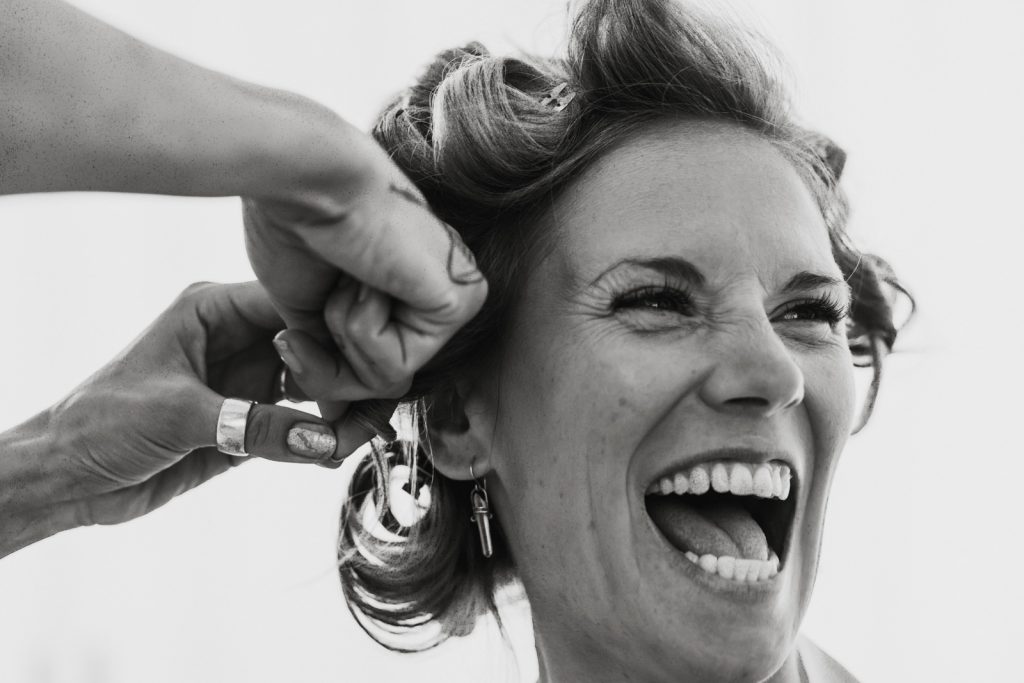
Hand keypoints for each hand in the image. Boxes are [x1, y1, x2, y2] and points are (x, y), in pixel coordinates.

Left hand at [38, 282, 371, 527]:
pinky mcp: (248, 422)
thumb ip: (253, 425)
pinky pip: (300, 425)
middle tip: (373, 406)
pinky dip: (322, 438)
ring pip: (315, 387)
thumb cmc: (101, 424)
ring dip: (339, 410)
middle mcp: (237, 340)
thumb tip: (323, 438)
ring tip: (361, 434)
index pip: (291, 305)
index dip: (333, 327)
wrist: (67, 477)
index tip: (368, 358)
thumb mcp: (178, 415)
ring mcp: (246, 382)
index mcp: (214, 312)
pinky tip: (335, 451)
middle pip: (314, 346)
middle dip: (345, 374)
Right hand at [241, 116, 486, 419]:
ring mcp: (456, 299)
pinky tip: (365, 275)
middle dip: (329, 360)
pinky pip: (395, 366)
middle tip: (322, 296)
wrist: (301, 180)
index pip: (376, 370)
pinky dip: (361, 327)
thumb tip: (333, 415)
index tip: (295, 338)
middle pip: (382, 382)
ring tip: (346, 273)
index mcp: (409, 291)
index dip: (327, 371)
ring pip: (386, 380)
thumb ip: (328, 360)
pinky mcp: (459, 302)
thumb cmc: (295, 227)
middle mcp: (441, 295)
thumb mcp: (308, 312)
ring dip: (344, 334)